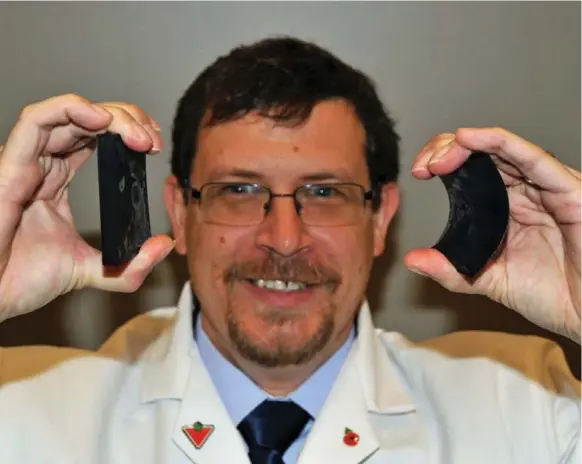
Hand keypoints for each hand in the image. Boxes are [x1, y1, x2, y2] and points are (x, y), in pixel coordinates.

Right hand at [0, 94, 174, 320]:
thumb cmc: (21, 281)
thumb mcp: (90, 271)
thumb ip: (129, 265)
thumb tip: (164, 244)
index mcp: (54, 181)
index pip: (92, 138)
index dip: (125, 132)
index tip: (153, 145)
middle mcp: (40, 166)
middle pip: (84, 120)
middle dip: (125, 120)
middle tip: (151, 140)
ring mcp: (24, 163)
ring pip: (65, 114)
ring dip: (107, 115)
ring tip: (136, 133)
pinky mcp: (10, 167)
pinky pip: (35, 122)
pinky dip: (68, 108)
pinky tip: (100, 120)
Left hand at [406, 127, 580, 342]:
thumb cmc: (552, 295)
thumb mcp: (489, 280)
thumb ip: (451, 270)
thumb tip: (413, 260)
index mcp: (508, 207)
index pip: (472, 170)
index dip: (444, 162)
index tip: (419, 173)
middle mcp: (527, 192)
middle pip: (484, 155)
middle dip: (448, 152)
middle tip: (424, 165)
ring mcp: (548, 188)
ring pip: (505, 150)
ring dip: (468, 146)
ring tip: (439, 154)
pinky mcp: (569, 190)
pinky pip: (534, 160)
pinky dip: (502, 144)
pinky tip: (470, 139)